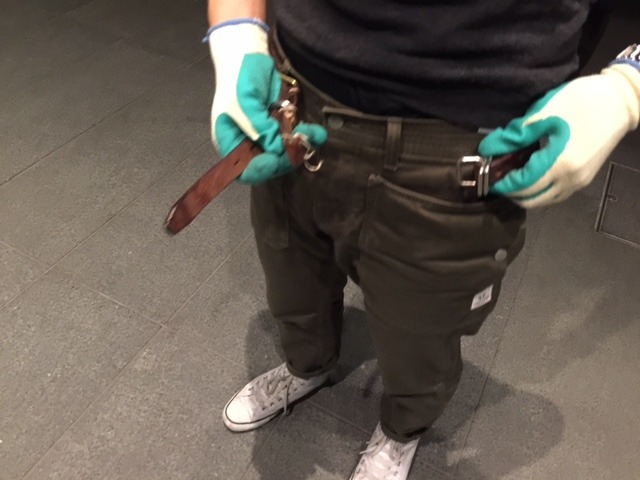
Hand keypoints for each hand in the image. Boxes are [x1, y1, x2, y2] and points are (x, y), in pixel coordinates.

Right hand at [208, 21, 326, 183]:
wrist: (247, 53)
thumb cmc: (238, 78)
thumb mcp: (245, 102)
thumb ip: (259, 127)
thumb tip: (275, 148)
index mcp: (230, 141)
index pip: (242, 170)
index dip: (259, 170)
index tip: (274, 160)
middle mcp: (247, 143)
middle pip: (266, 165)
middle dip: (284, 158)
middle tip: (296, 145)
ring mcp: (264, 135)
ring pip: (283, 154)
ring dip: (298, 147)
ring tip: (309, 135)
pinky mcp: (279, 126)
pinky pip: (293, 138)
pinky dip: (306, 137)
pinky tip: (317, 133)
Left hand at [478, 64, 639, 207]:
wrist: (620, 100)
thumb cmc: (581, 101)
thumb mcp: (543, 114)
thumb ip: (515, 136)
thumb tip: (488, 149)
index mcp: (559, 164)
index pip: (522, 185)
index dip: (502, 183)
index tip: (487, 176)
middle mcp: (570, 180)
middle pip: (531, 199)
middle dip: (511, 192)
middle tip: (497, 178)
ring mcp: (579, 182)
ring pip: (544, 200)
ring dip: (525, 193)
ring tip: (512, 176)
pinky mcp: (585, 179)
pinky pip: (556, 194)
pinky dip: (540, 190)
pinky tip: (530, 176)